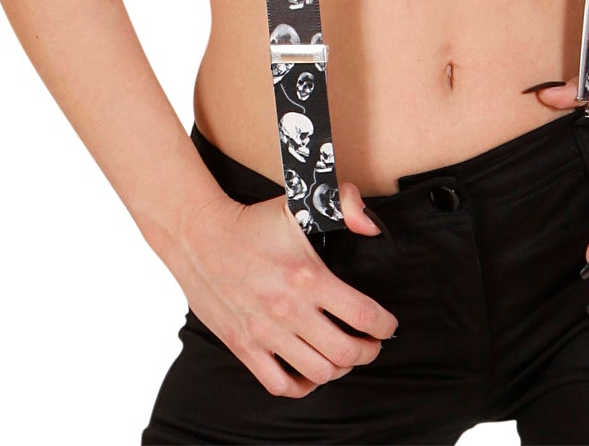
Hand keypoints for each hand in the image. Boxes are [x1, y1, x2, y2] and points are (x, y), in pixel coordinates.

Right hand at [170, 179, 398, 397]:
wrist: (201, 237)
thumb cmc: (252, 222)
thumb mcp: (300, 202)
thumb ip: (345, 203)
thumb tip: (372, 226)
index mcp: (307, 277)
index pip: (362, 315)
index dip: (384, 324)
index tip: (387, 324)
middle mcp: (289, 310)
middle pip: (345, 352)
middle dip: (368, 350)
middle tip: (371, 343)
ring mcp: (265, 332)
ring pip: (318, 372)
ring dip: (340, 369)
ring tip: (344, 356)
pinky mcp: (244, 346)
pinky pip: (280, 384)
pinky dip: (302, 386)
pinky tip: (310, 371)